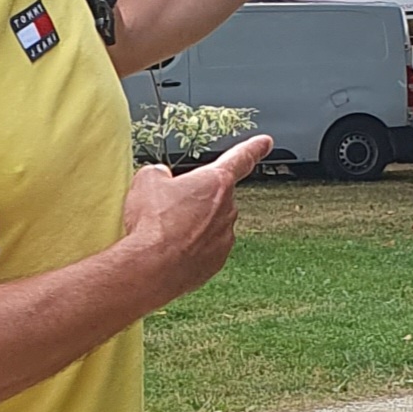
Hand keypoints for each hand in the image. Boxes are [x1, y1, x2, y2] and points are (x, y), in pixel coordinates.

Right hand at [122, 134, 272, 309]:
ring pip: (208, 226)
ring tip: (163, 233)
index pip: (240, 158)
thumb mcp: (147, 182)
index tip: (265, 143)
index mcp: (216, 182)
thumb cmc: (152, 223)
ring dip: (190, 227)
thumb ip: (160, 173)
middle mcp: (227, 210)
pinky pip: (203, 250)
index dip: (253, 148)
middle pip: (214, 198)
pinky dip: (188, 249)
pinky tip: (168, 251)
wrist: (150, 268)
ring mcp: (224, 239)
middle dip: (195, 201)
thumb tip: (160, 177)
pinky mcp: (214, 264)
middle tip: (168, 209)